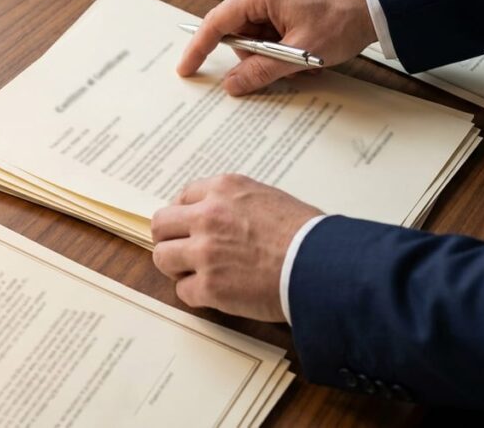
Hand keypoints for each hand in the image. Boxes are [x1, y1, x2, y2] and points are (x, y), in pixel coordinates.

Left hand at [150, 174, 322, 321]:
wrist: (322, 265)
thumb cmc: (307, 234)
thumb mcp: (269, 198)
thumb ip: (236, 203)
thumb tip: (221, 217)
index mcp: (224, 189)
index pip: (183, 197)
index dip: (186, 216)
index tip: (192, 228)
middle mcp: (208, 216)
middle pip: (161, 224)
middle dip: (170, 239)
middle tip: (185, 251)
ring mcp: (205, 252)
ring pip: (163, 257)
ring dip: (178, 267)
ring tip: (198, 273)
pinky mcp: (209, 286)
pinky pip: (183, 291)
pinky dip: (197, 294)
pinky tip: (217, 293)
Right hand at [179, 0, 376, 95]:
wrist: (381, 2)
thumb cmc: (343, 19)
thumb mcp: (300, 54)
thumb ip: (260, 71)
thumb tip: (232, 85)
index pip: (216, 23)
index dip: (198, 48)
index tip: (186, 69)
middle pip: (239, 31)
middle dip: (255, 57)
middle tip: (281, 71)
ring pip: (258, 34)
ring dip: (274, 55)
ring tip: (304, 64)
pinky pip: (274, 29)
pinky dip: (285, 47)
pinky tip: (307, 56)